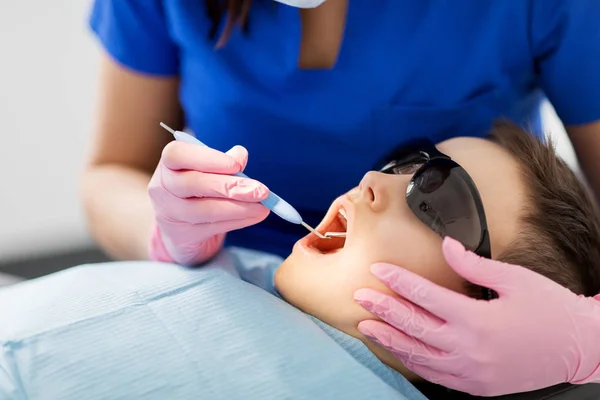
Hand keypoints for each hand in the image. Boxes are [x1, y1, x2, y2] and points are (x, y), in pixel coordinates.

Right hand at [148, 141, 269, 265]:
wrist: (180, 226)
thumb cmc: (198, 190)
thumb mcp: (208, 171)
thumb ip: (224, 161)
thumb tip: (240, 154)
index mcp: (168, 164)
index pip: (177, 154)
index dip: (207, 158)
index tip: (236, 165)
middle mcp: (162, 188)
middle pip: (192, 184)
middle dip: (230, 187)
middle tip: (261, 191)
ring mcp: (169, 214)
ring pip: (204, 210)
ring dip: (239, 208)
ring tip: (263, 206)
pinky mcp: (182, 235)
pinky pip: (213, 227)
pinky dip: (238, 221)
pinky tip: (255, 215)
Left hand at [353, 237, 599, 395]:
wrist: (579, 350)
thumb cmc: (550, 310)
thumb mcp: (515, 280)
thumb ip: (474, 265)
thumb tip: (448, 245)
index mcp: (478, 319)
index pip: (426, 296)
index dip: (398, 280)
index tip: (378, 269)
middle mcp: (469, 348)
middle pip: (414, 327)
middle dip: (383, 310)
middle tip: (360, 297)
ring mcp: (471, 371)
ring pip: (418, 356)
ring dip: (389, 340)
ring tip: (367, 327)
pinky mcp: (476, 386)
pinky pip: (435, 376)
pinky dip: (413, 362)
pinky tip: (399, 351)